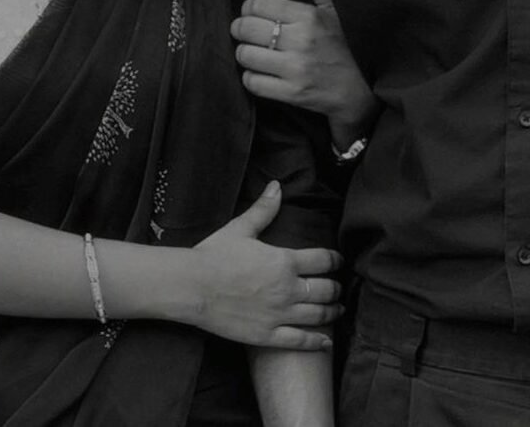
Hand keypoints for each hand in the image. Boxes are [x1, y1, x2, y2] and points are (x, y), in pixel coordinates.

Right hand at [192, 181, 342, 349]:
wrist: (191, 286)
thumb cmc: (213, 255)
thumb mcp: (240, 228)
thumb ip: (264, 209)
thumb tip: (277, 186)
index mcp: (284, 261)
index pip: (323, 260)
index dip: (335, 260)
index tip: (338, 261)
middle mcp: (287, 288)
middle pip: (325, 289)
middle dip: (336, 287)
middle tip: (338, 287)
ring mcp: (279, 314)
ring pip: (318, 315)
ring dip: (333, 312)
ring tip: (337, 310)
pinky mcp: (267, 335)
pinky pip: (299, 341)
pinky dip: (317, 342)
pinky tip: (326, 343)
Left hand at [231, 0, 378, 149]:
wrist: (358, 89)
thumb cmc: (344, 45)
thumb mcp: (334, 9)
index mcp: (309, 17)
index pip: (258, 4)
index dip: (248, 8)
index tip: (252, 15)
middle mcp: (301, 41)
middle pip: (246, 29)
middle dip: (240, 30)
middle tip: (247, 34)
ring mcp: (295, 69)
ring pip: (245, 55)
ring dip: (244, 54)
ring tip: (254, 53)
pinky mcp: (291, 93)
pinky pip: (252, 82)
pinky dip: (250, 77)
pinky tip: (260, 73)